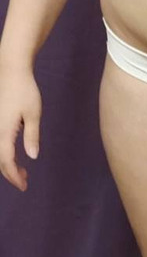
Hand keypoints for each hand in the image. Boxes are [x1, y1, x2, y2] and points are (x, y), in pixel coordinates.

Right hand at [0, 64, 41, 191]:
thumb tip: (32, 157)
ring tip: (21, 170)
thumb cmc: (25, 90)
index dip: (15, 177)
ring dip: (6, 164)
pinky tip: (13, 153)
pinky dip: (3, 153)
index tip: (24, 185)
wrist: (11, 71)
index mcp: (3, 132)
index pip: (7, 162)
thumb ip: (32, 136)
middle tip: (25, 180)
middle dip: (10, 173)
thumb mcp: (33, 113)